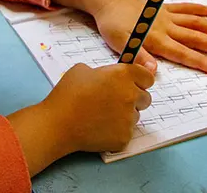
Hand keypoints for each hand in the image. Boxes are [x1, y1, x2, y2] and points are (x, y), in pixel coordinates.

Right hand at [9, 62, 153, 175]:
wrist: (58, 123)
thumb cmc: (67, 94)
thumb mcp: (82, 69)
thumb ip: (104, 72)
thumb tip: (109, 78)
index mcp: (123, 75)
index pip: (148, 77)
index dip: (140, 80)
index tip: (133, 84)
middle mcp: (131, 95)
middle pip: (146, 98)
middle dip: (134, 99)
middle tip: (115, 102)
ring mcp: (129, 118)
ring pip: (136, 116)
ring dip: (125, 116)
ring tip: (102, 116)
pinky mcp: (124, 137)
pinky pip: (126, 132)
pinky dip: (116, 132)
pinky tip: (99, 128)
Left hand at [50, 0, 206, 73]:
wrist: (108, 1)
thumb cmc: (112, 25)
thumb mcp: (120, 44)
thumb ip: (138, 56)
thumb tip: (153, 70)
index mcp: (156, 39)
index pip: (183, 53)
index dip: (201, 61)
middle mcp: (166, 27)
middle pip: (196, 38)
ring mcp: (166, 15)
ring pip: (195, 22)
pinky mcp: (164, 7)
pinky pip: (184, 7)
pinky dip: (198, 9)